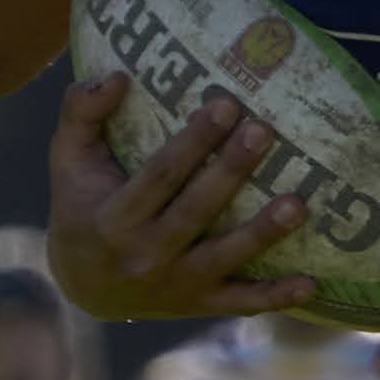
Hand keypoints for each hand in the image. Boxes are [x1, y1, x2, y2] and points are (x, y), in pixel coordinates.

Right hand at [45, 75, 313, 322]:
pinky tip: (311, 284)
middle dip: (231, 171)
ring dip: (262, 233)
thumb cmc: (81, 205)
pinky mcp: (198, 303)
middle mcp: (145, 255)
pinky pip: (239, 302)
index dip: (192, 143)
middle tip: (264, 131)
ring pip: (223, 258)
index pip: (158, 176)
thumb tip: (116, 76)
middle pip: (195, 211)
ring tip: (298, 203)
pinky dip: (274, 297)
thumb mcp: (67, 159)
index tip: (225, 105)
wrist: (83, 285)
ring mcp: (174, 284)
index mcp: (114, 218)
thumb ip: (82, 113)